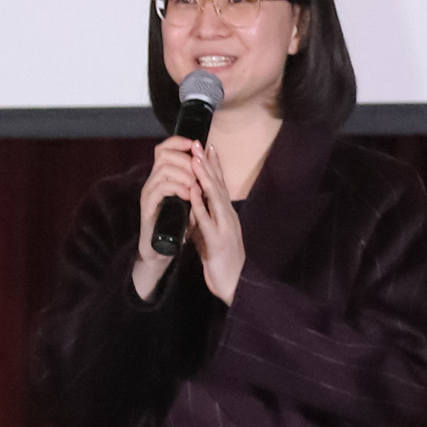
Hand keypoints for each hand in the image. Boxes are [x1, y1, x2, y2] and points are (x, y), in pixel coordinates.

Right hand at [132, 135, 200, 297]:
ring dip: (183, 175)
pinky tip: (187, 195)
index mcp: (162, 177)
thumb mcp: (189, 200)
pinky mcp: (147, 207)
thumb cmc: (177, 225)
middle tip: (198, 172)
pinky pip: (160, 189)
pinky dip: (176, 188)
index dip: (179, 142)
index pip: (165, 148)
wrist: (162, 251)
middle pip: (163, 154)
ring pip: (163, 169)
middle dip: (185, 160)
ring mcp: (148, 193)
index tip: (195, 144)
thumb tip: (208, 163)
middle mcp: (153, 181)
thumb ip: (195, 182)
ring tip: (195, 185)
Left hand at [188, 142, 244, 303]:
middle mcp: (228, 216)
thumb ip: (202, 218)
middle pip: (218, 185)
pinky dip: (200, 204)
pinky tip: (193, 192)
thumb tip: (192, 204)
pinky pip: (207, 220)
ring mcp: (225, 227)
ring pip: (215, 198)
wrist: (233, 284)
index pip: (220, 185)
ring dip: (205, 177)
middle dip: (208, 163)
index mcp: (226, 214)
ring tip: (196, 159)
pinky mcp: (217, 241)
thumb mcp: (209, 234)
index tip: (206, 146)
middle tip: (199, 142)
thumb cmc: (220, 260)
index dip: (213, 165)